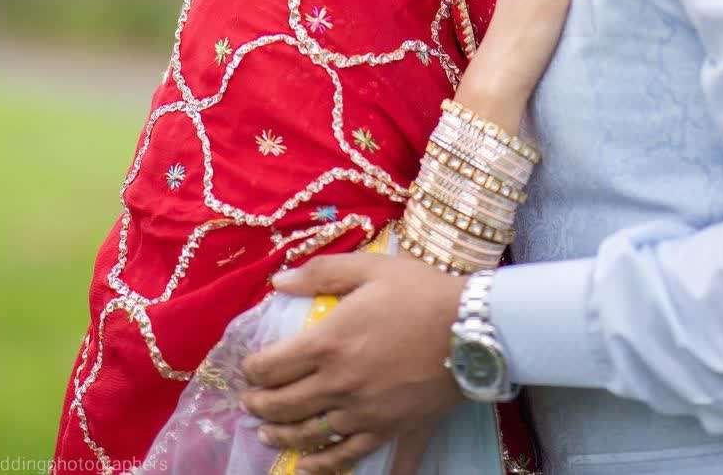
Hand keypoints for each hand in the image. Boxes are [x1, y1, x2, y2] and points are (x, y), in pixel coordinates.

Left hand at [240, 253, 463, 473]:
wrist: (472, 328)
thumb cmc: (421, 292)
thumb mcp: (371, 267)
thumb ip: (322, 272)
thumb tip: (278, 281)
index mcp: (330, 342)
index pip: (272, 367)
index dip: (253, 370)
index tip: (250, 368)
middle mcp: (339, 384)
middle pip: (284, 406)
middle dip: (258, 405)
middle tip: (249, 402)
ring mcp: (363, 413)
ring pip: (309, 436)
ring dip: (281, 436)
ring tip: (267, 433)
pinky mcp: (389, 431)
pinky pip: (348, 458)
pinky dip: (324, 467)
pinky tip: (309, 467)